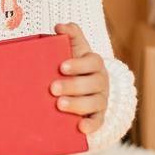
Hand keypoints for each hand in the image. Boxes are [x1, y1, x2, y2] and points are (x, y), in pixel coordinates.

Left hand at [52, 22, 107, 137]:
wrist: (84, 87)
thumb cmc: (73, 65)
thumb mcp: (73, 48)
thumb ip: (69, 35)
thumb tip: (59, 26)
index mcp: (95, 63)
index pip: (92, 62)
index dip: (79, 64)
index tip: (61, 67)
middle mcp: (101, 81)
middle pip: (94, 83)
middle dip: (73, 86)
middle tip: (52, 88)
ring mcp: (101, 99)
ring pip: (96, 102)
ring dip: (78, 104)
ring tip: (59, 105)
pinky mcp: (98, 116)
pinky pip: (98, 122)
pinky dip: (91, 125)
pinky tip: (80, 128)